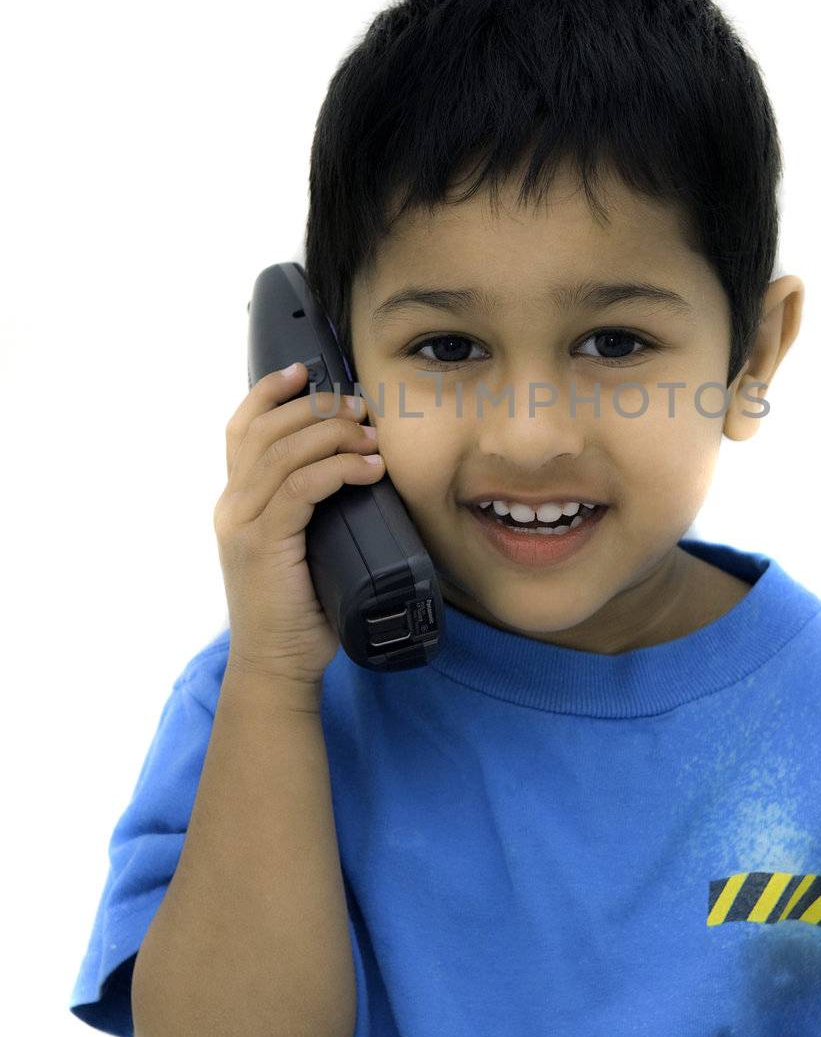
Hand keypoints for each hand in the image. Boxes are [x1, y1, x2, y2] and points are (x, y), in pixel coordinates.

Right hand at [213, 362, 384, 683]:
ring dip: (334, 435)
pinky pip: (301, 487)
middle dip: (317, 408)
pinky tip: (369, 469)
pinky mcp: (263, 545)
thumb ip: (310, 507)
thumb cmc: (300, 609)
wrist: (277, 665)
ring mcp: (243, 524)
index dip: (269, 392)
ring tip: (372, 438)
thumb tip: (355, 465)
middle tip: (360, 409)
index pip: (242, 428)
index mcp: (236, 501)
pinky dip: (339, 469)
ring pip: (284, 452)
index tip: (305, 371)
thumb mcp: (303, 545)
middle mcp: (232, 506)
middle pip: (265, 429)